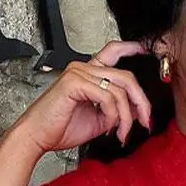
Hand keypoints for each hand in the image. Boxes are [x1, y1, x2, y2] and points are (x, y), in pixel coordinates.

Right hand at [10, 40, 151, 158]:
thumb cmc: (62, 128)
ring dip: (125, 117)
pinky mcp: (74, 82)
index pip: (111, 52)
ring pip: (119, 90)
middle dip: (142, 102)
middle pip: (126, 77)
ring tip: (119, 133)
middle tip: (146, 122)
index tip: (142, 49)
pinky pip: (107, 97)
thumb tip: (139, 109)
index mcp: (89, 74)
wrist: (39, 137)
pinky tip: (106, 127)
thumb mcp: (101, 120)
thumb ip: (118, 111)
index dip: (129, 48)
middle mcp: (84, 69)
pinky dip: (112, 116)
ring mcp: (78, 73)